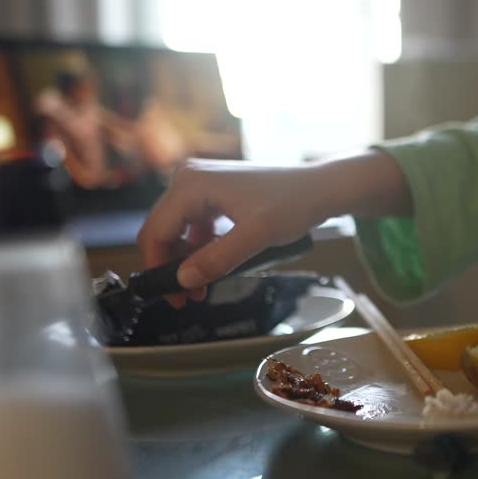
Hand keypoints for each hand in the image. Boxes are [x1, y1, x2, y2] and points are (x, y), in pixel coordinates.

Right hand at [136, 152, 411, 305]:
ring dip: (187, 261)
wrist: (321, 187)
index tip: (171, 297)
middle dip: (172, 267)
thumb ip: (217, 259)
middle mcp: (189, 178)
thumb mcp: (256, 237)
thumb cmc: (292, 205)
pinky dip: (200, 248)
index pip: (156, 230)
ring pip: (178, 230)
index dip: (157, 267)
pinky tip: (214, 266)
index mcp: (191, 184)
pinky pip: (195, 224)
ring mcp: (202, 183)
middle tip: (188, 299)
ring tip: (202, 289)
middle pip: (163, 230)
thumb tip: (182, 281)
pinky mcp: (215, 192)